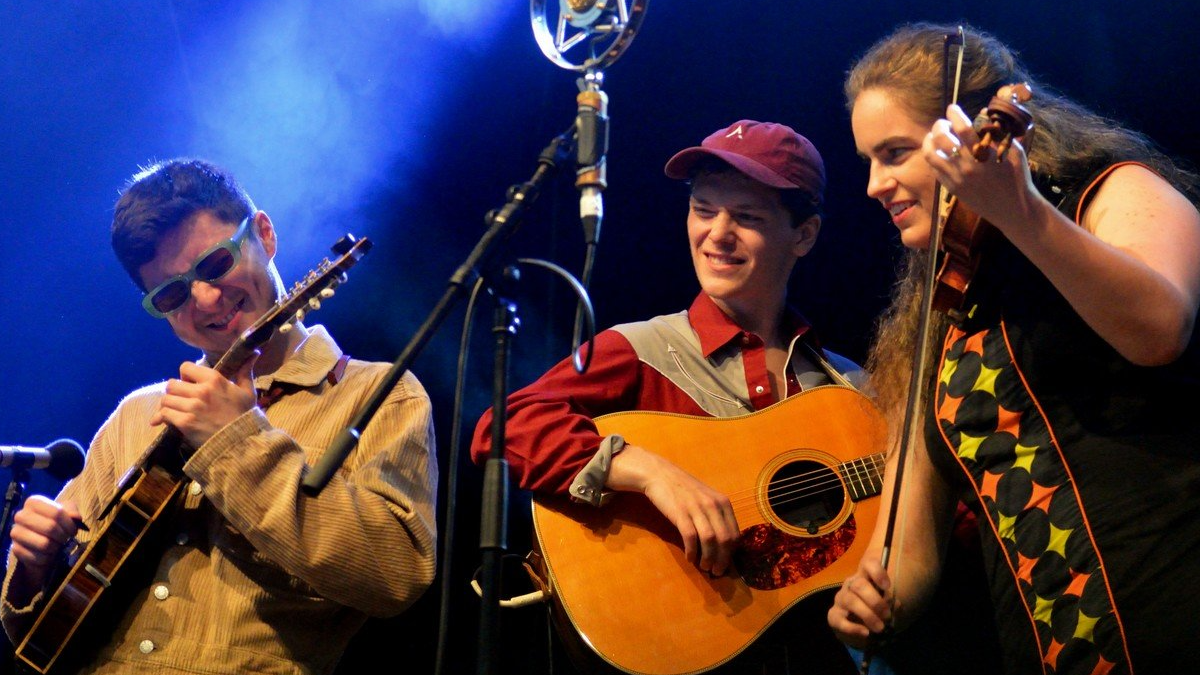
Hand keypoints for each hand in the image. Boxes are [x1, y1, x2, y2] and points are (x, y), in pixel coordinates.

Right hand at [9, 495, 81, 586]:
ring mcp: (16, 533)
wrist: (42, 544)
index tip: (72, 530)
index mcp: (33, 503)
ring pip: (44, 544)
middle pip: (50, 527)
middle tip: (66, 540)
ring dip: (56, 548)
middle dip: (63, 536)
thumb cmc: (57, 525)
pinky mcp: (16, 550)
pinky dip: (48, 558)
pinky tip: (48, 555)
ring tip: (57, 546)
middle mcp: (21, 515)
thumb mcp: (67, 513)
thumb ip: (72, 511)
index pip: (56, 512)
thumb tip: (75, 517)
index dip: (69, 524)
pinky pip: (38, 557)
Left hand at [150, 353, 258, 447]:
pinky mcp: (185, 422)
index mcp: (214, 379)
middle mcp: (201, 390)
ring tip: (175, 410)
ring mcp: (192, 407)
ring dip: (168, 405)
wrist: (242, 441)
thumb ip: (245, 372)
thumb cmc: (244, 415)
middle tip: (181, 399)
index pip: (186, 367)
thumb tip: (254, 354)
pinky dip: (162, 418)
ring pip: (166, 399)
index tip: (190, 383)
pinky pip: (164, 414)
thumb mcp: (248, 391)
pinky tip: (164, 421)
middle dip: (174, 392)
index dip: (185, 375)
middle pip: (171, 384)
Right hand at [607, 445, 740, 575]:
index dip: (732, 553)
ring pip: (710, 540)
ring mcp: (696, 508)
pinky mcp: (680, 513)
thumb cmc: (684, 489)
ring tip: (705, 567)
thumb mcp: (707, 499)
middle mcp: (713, 505)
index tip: (726, 564)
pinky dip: (692, 552)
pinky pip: (690, 537)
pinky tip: (690, 558)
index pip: (735, 534)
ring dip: (709, 559)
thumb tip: (724, 544)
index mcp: (723, 502)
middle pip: (725, 540)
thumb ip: (716, 516)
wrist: (660, 474)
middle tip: (716, 572)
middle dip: (723, 560)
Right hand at [827, 551, 894, 649]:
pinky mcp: (833, 616)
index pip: (869, 565)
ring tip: (880, 628)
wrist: (860, 629)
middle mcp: (850, 585)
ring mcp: (840, 599)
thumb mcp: (887, 606)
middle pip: (858, 585)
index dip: (877, 573)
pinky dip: (854, 628)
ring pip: (850, 601)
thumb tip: (894, 604)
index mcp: (865, 577)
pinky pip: (840, 620)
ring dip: (868, 615)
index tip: (887, 586)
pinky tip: (866, 633)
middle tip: (886, 615)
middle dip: (875, 601)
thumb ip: (891, 604)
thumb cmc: (876, 612)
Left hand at [923, 101, 1041, 234]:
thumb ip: (998, 133)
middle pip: (941, 139)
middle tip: (944, 123)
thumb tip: (983, 113)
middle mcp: (966, 166)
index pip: (962, 128)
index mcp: (983, 154)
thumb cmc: (1017, 178)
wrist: (1013, 209)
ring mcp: (956, 179)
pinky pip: (934, 169)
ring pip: (930, 155)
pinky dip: (934, 157)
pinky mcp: (951, 189)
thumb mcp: (1014, 151)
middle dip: (939, 125)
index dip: (954, 114)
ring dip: (930, 141)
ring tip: (935, 136)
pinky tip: (939, 152)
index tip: (952, 108)